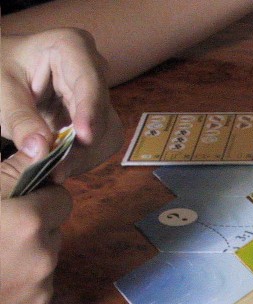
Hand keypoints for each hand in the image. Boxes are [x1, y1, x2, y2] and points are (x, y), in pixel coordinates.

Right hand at [0, 151, 72, 303]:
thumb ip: (8, 173)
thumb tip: (44, 145)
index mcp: (28, 223)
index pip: (61, 198)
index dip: (39, 194)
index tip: (16, 197)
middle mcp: (43, 259)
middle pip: (54, 231)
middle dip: (31, 225)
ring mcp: (39, 293)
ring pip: (43, 261)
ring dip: (23, 255)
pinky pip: (33, 292)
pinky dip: (16, 285)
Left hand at [1, 28, 122, 179]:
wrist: (3, 76)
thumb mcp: (0, 91)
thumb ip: (19, 119)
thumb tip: (41, 149)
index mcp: (72, 47)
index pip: (89, 82)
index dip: (90, 111)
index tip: (84, 138)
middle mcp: (94, 70)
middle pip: (102, 113)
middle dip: (83, 144)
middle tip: (57, 169)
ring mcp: (97, 95)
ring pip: (106, 134)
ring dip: (83, 157)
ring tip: (54, 170)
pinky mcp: (96, 118)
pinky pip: (99, 145)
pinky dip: (81, 159)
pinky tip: (61, 165)